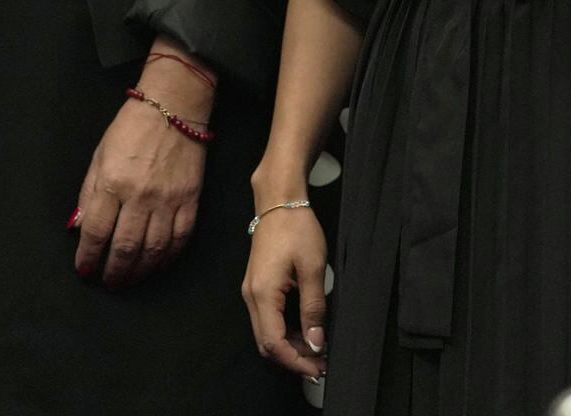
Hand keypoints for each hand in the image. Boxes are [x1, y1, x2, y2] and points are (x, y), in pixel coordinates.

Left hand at [73, 69, 210, 289]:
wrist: (174, 107)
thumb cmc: (131, 128)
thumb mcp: (99, 156)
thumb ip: (89, 194)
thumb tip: (80, 228)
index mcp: (112, 183)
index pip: (95, 232)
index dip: (88, 257)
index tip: (85, 270)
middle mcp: (139, 195)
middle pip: (124, 247)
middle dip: (113, 272)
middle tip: (108, 282)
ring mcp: (168, 199)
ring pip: (153, 249)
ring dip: (139, 270)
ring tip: (130, 280)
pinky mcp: (190, 199)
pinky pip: (180, 237)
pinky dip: (169, 257)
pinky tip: (159, 264)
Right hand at [242, 203, 328, 379]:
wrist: (279, 202)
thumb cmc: (296, 228)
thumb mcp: (312, 268)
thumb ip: (314, 308)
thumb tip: (315, 341)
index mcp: (263, 294)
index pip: (274, 343)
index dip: (295, 361)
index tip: (317, 368)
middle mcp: (251, 296)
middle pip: (266, 343)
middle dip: (292, 358)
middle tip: (319, 364)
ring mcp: (251, 292)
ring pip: (266, 333)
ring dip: (289, 346)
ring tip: (316, 350)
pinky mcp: (257, 286)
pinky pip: (267, 319)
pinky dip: (285, 331)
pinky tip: (304, 331)